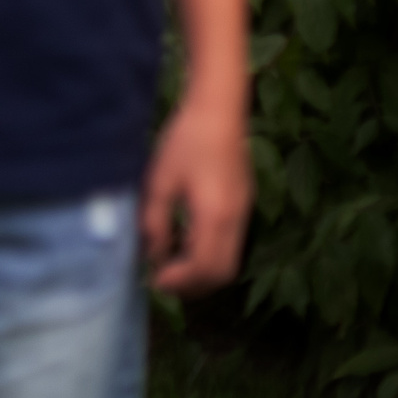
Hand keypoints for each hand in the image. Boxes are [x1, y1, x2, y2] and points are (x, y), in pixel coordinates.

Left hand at [141, 91, 251, 293]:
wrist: (218, 113)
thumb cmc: (184, 143)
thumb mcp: (160, 182)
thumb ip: (155, 222)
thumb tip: (153, 254)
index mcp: (215, 217)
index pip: (203, 268)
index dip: (179, 281)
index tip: (154, 281)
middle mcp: (236, 221)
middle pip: (223, 273)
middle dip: (194, 285)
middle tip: (163, 282)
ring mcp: (245, 213)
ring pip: (231, 261)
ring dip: (203, 272)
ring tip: (173, 268)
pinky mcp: (245, 205)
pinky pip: (233, 244)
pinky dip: (212, 255)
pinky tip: (187, 244)